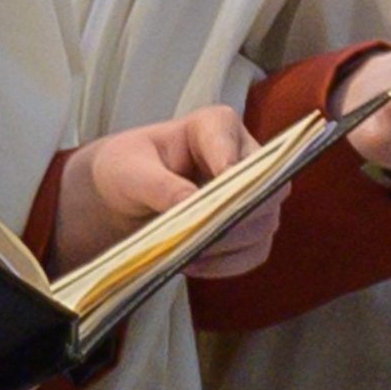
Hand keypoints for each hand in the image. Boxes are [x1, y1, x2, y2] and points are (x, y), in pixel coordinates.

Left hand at [51, 100, 274, 277]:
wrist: (123, 197)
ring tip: (188, 253)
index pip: (235, 147)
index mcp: (217, 126)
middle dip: (234, 217)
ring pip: (264, 224)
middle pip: (267, 188)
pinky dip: (227, 263)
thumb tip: (191, 206)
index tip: (214, 199)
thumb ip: (161, 186)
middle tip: (199, 235)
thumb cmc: (126, 169)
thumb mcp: (130, 172)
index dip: (230, 173)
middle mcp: (245, 157)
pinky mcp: (249, 227)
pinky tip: (194, 263)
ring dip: (228, 245)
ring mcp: (252, 194)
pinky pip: (254, 251)